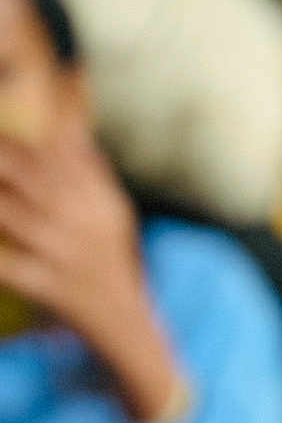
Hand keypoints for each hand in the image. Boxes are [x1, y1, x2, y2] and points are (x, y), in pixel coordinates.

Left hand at [0, 108, 183, 422]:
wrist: (128, 328)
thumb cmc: (109, 260)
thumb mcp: (110, 207)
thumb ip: (85, 156)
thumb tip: (72, 94)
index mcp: (95, 196)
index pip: (51, 148)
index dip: (14, 127)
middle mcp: (81, 221)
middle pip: (24, 173)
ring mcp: (64, 255)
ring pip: (9, 213)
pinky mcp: (50, 288)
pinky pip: (8, 266)